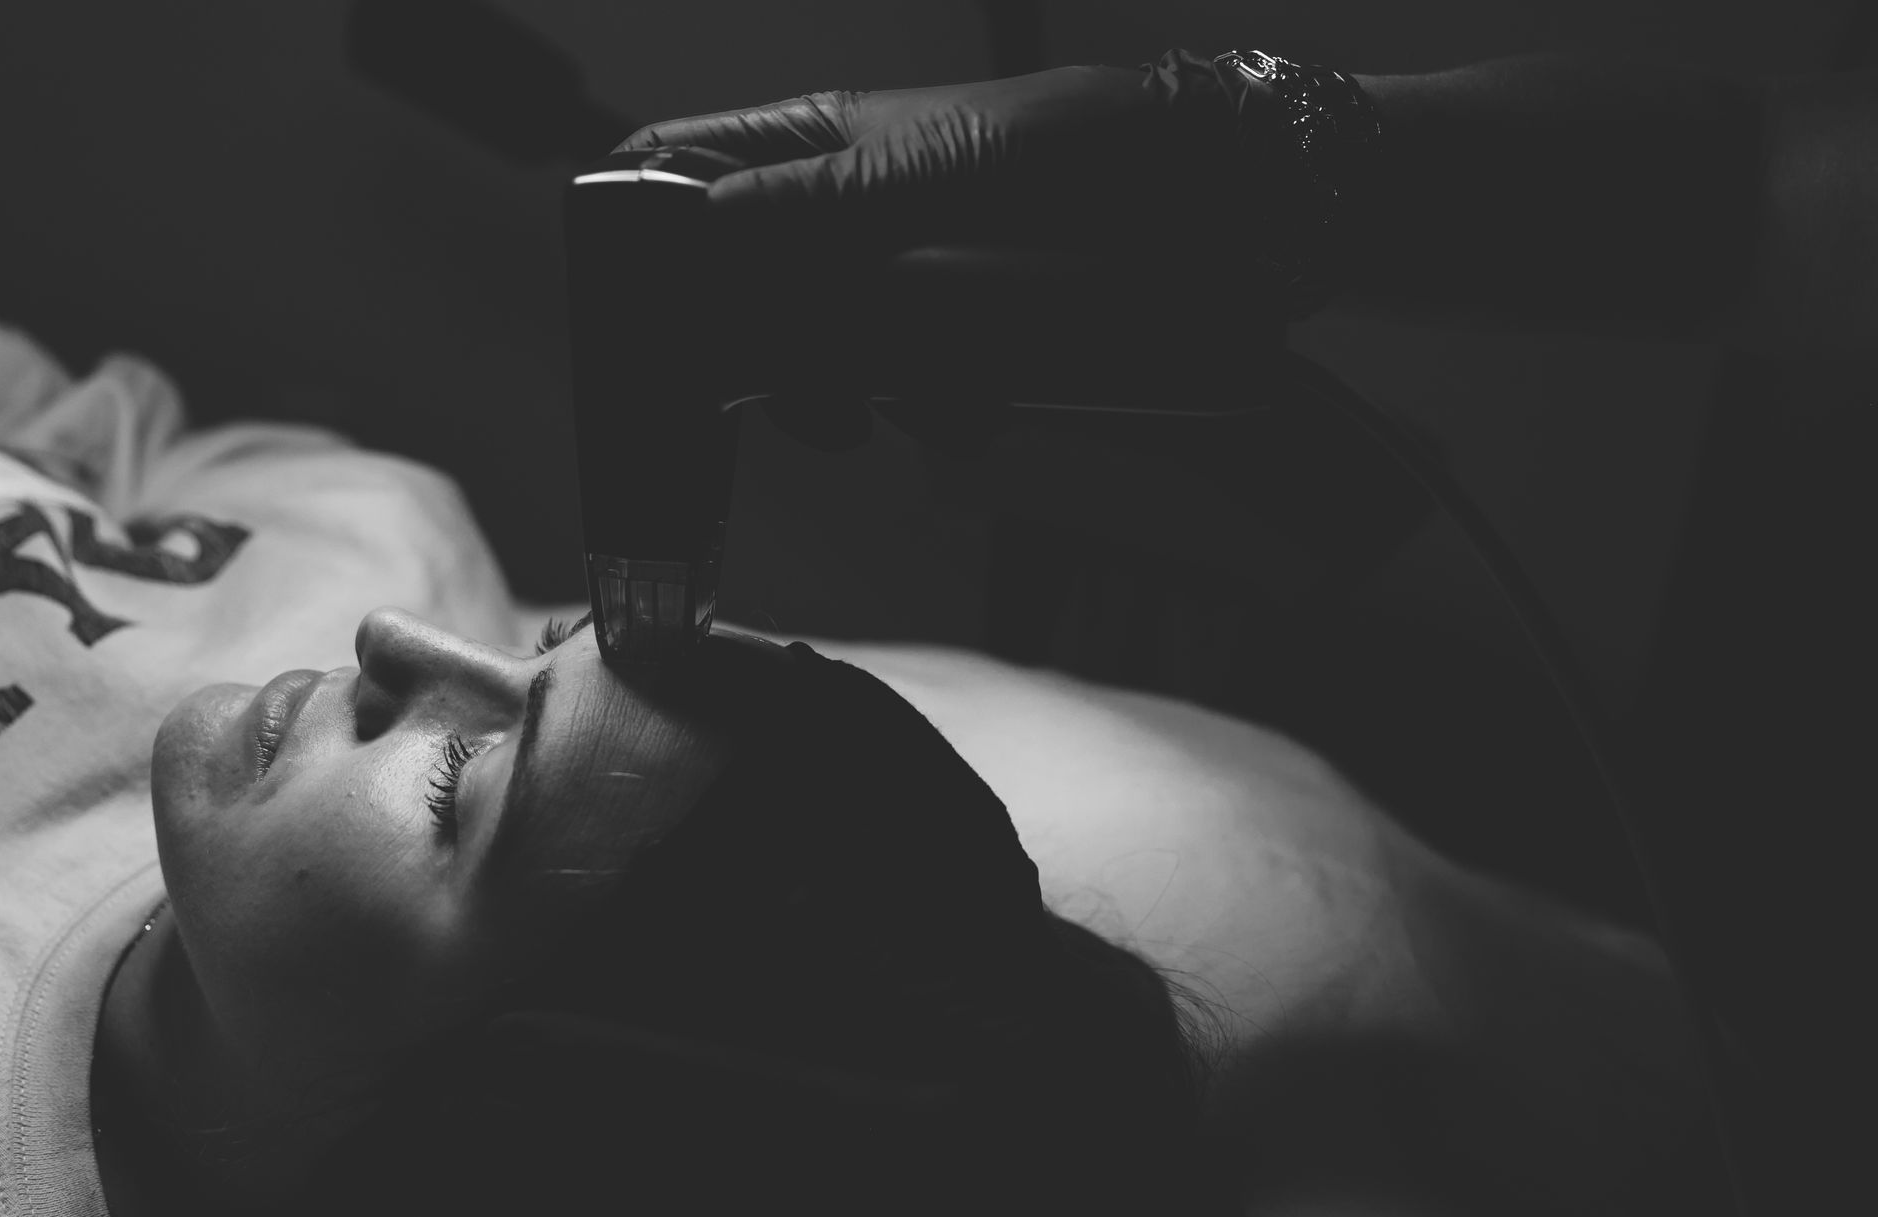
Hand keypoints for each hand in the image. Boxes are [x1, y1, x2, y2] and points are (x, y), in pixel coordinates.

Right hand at [610, 51, 1276, 452]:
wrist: (1232, 211)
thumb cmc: (1095, 152)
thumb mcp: (947, 167)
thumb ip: (824, 204)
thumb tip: (704, 227)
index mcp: (824, 142)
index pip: (681, 168)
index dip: (645, 231)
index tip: (645, 315)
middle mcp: (848, 212)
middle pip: (737, 291)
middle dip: (756, 353)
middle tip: (799, 401)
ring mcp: (904, 281)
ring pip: (816, 358)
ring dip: (848, 394)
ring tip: (894, 409)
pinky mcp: (961, 343)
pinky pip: (904, 397)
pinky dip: (930, 412)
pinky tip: (972, 409)